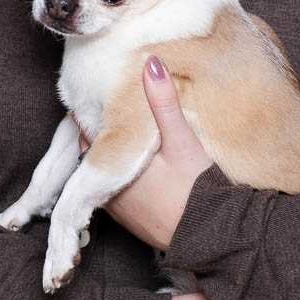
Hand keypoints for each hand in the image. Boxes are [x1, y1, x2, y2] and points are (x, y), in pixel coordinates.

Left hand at [103, 56, 210, 250]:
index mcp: (111, 166)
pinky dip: (126, 178)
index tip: (107, 94)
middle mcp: (107, 190)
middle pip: (93, 151)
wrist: (213, 237)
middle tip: (120, 111)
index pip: (85, 128)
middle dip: (104, 133)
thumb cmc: (198, 188)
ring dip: (114, 157)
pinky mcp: (132, 222)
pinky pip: (118, 193)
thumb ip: (164, 101)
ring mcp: (118, 209)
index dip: (96, 110)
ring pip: (105, 173)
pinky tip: (146, 170)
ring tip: (133, 138)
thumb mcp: (183, 140)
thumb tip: (150, 61)